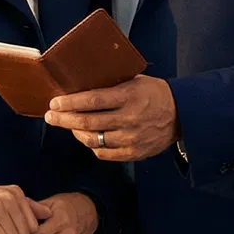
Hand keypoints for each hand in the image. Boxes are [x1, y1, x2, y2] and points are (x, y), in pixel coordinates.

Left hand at [44, 75, 178, 161]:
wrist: (182, 114)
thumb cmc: (154, 93)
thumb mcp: (134, 80)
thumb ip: (110, 84)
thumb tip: (80, 83)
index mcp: (128, 96)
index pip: (92, 100)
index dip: (70, 103)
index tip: (54, 103)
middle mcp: (128, 118)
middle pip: (87, 122)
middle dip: (64, 119)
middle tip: (51, 116)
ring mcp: (131, 138)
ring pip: (93, 140)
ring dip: (75, 132)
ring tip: (68, 125)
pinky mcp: (134, 152)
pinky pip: (104, 153)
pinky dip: (91, 146)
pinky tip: (86, 137)